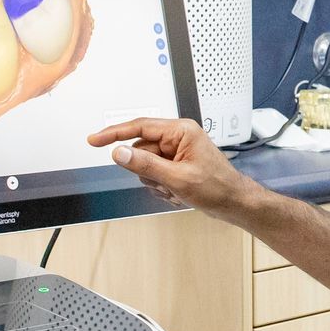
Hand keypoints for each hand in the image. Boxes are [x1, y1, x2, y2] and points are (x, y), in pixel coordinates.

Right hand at [86, 117, 259, 225]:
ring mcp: (177, 151)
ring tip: (176, 190)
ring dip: (156, 182)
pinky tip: (178, 193)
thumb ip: (145, 164)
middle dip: (147, 171)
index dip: (114, 134)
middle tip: (165, 183)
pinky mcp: (177, 164)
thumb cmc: (217, 187)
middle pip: (141, 149)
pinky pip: (155, 174)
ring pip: (146, 165)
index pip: (139, 127)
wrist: (234, 203)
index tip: (95, 140)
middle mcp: (178, 137)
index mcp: (181, 131)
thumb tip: (119, 153)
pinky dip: (162, 187)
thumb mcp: (177, 178)